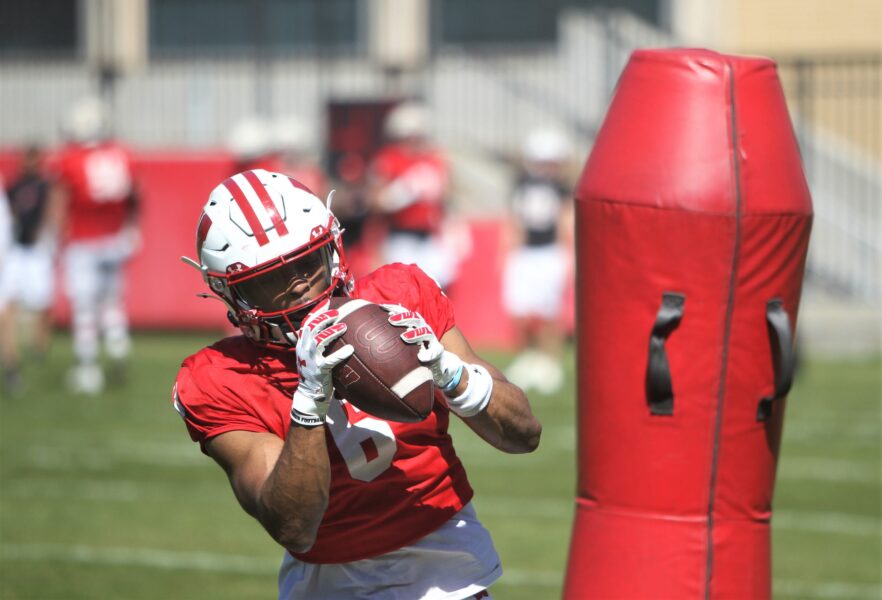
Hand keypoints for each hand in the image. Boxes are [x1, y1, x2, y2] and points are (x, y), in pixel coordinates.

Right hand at [291, 306, 353, 426]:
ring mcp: (310, 360)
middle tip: (337, 314)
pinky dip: (341, 353)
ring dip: (332, 331)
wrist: (310, 396)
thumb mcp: (311, 357)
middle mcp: (304, 350)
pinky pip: (331, 360)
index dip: (316, 313)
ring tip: (344, 327)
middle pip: (312, 327)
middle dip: (324, 318)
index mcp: (301, 346)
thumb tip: (330, 331)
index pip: (306, 324)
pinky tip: (350, 349)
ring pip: (320, 340)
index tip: (327, 305)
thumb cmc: (315, 374)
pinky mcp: (319, 370)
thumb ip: (317, 345)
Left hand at [381, 304, 463, 394]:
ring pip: (425, 332)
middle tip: (391, 319)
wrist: (438, 365)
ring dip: (414, 333)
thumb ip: (393, 335)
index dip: (395, 308)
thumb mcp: (404, 344)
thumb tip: (373, 327)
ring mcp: (431, 340)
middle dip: (403, 318)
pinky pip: (435, 352)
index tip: (382, 307)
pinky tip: (421, 357)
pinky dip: (428, 354)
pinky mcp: (438, 352)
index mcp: (415, 325)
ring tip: (404, 336)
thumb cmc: (416, 353)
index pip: (405, 313)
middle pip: (415, 319)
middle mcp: (424, 330)